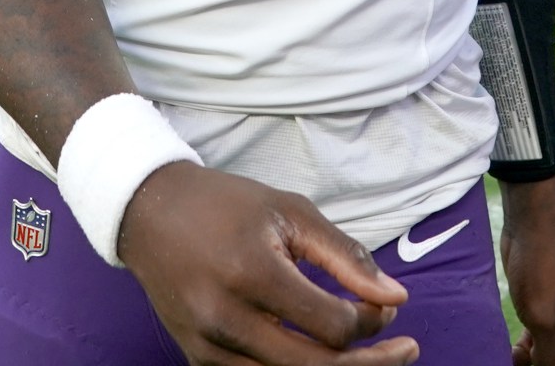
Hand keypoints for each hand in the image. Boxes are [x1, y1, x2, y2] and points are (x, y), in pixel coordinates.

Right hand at [118, 161, 416, 365]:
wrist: (148, 212)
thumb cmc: (226, 205)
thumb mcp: (291, 212)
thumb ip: (346, 257)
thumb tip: (397, 299)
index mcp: (251, 272)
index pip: (332, 326)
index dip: (371, 321)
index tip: (385, 303)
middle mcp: (225, 318)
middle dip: (372, 364)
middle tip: (407, 350)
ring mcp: (207, 346)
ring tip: (368, 357)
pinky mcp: (198, 360)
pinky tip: (322, 355)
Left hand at [501, 178, 554, 365]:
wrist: (533, 222)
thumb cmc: (544, 268)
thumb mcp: (543, 323)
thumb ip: (547, 360)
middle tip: (520, 362)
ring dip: (534, 363)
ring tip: (514, 356)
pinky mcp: (553, 311)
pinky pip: (545, 342)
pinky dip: (530, 349)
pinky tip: (514, 348)